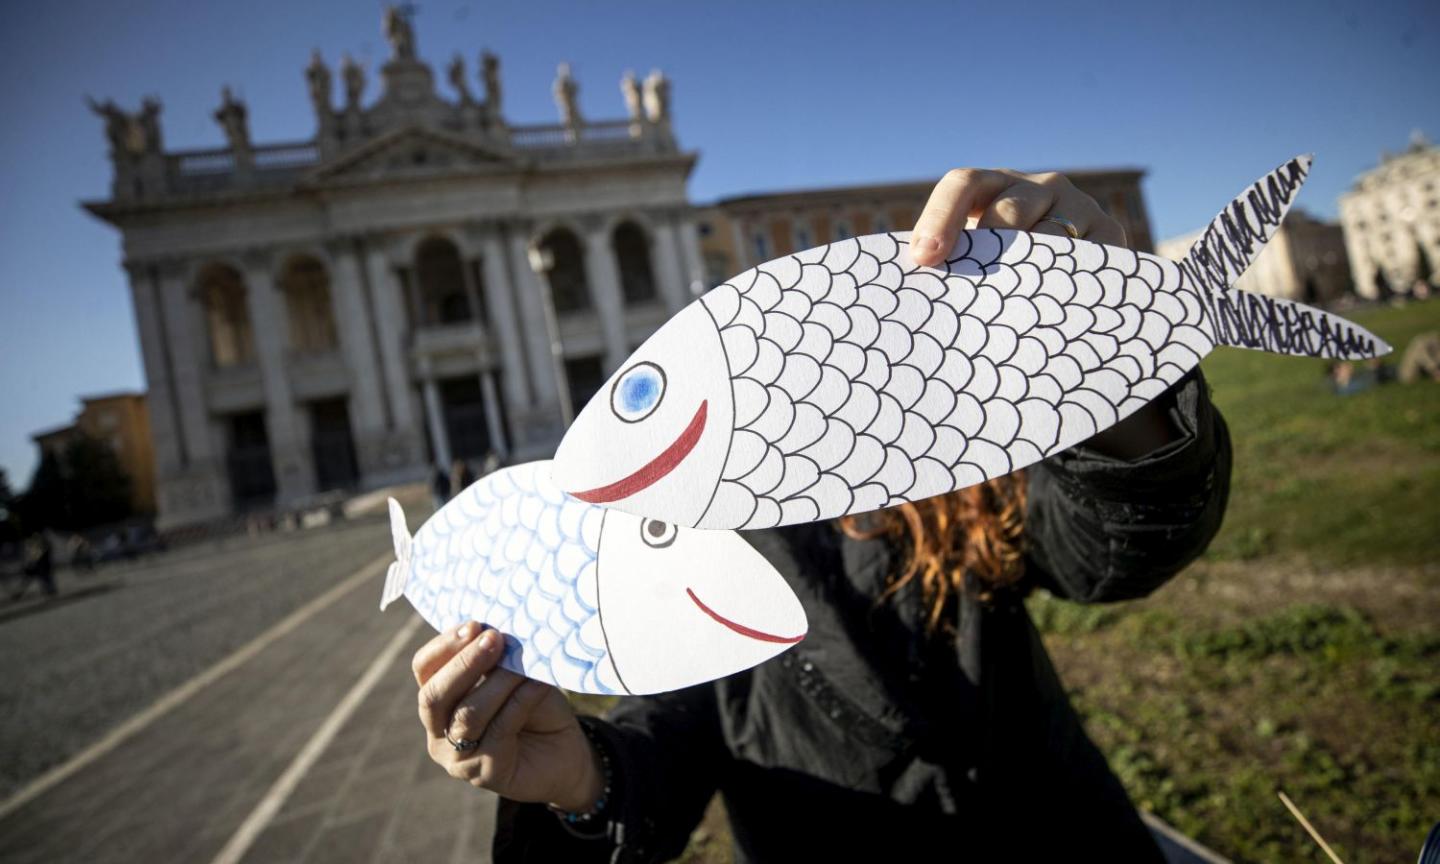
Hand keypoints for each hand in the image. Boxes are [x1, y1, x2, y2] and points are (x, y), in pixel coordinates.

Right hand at [413, 621, 603, 810]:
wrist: (565, 753)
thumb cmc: (535, 707)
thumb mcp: (514, 676)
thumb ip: (498, 660)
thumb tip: (496, 632)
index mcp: (439, 701)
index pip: (424, 669)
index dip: (444, 645)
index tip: (474, 625)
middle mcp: (438, 732)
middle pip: (433, 695)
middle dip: (464, 663)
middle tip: (494, 638)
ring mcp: (457, 758)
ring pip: (467, 714)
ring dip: (497, 682)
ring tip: (522, 663)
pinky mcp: (485, 773)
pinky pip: (500, 729)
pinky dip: (520, 700)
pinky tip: (538, 684)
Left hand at [911, 168, 1175, 458]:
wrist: (1073, 286)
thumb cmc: (1001, 274)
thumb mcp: (977, 258)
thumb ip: (950, 263)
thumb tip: (904, 293)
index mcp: (994, 186)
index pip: (964, 184)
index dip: (941, 216)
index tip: (923, 259)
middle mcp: (1040, 188)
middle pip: (1008, 211)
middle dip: (984, 252)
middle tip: (967, 299)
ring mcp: (1080, 208)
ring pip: (1050, 239)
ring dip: (1026, 277)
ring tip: (1007, 317)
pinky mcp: (1111, 236)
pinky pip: (1088, 262)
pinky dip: (1067, 288)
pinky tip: (1050, 317)